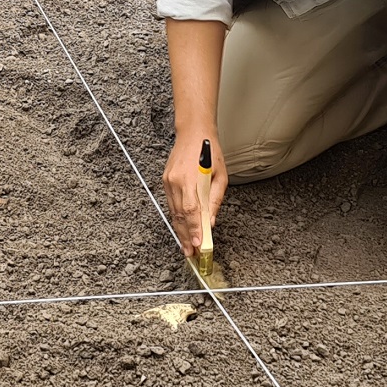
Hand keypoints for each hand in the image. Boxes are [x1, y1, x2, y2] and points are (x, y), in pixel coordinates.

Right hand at [163, 130, 227, 257]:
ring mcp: (168, 182)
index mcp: (189, 179)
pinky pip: (171, 204)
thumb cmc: (209, 150)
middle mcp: (175, 181)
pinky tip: (182, 229)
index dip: (194, 229)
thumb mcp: (220, 175)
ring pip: (173, 212)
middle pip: (179, 216)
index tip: (198, 244)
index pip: (191, 210)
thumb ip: (215, 199)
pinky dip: (177, 218)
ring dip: (181, 230)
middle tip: (192, 253)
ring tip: (187, 246)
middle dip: (186, 236)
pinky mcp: (165, 181)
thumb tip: (211, 221)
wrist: (193, 132)